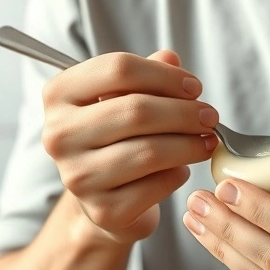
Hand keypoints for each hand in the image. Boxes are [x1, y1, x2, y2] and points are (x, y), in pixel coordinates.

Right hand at [42, 50, 218, 243]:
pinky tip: (182, 168)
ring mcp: (78, 177)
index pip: (118, 69)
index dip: (165, 75)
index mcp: (59, 95)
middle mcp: (59, 136)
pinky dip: (178, 174)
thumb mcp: (123, 99)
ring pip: (150, 151)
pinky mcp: (104, 211)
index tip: (194, 87)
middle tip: (210, 116)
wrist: (102, 200)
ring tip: (207, 141)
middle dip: (185, 112)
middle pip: (137, 110)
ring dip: (189, 144)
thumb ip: (146, 74)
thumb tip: (170, 58)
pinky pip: (156, 185)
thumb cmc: (115, 139)